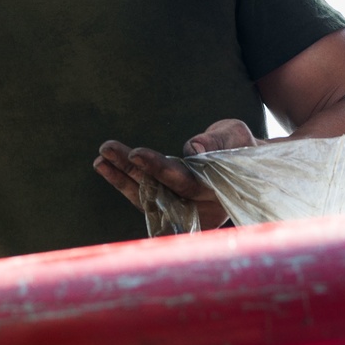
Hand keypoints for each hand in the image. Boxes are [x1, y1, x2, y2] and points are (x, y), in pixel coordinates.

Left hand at [94, 119, 259, 230]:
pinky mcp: (170, 201)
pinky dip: (124, 179)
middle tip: (106, 150)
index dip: (159, 170)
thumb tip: (193, 147)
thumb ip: (218, 141)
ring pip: (147, 193)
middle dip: (131, 170)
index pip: (185, 184)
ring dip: (121, 176)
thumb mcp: (237, 137)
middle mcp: (198, 207)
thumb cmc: (241, 148)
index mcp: (218, 194)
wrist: (245, 163)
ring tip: (100, 158)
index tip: (136, 154)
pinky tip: (105, 165)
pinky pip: (144, 192)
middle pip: (160, 190)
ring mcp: (183, 207)